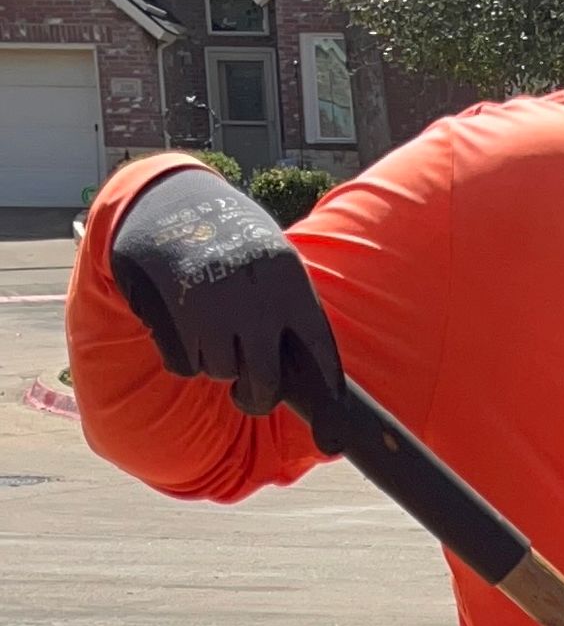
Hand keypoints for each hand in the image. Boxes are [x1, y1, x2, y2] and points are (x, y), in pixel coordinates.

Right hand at [110, 165, 343, 435]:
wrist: (168, 201)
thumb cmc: (231, 240)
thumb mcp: (270, 259)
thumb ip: (289, 309)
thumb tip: (311, 380)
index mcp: (289, 279)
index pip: (319, 349)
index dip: (326, 389)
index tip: (332, 425)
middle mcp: (256, 297)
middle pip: (265, 382)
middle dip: (256, 399)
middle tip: (248, 397)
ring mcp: (214, 307)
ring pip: (220, 373)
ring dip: (214, 362)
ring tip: (208, 326)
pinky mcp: (175, 315)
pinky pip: (185, 365)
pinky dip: (182, 354)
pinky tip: (181, 321)